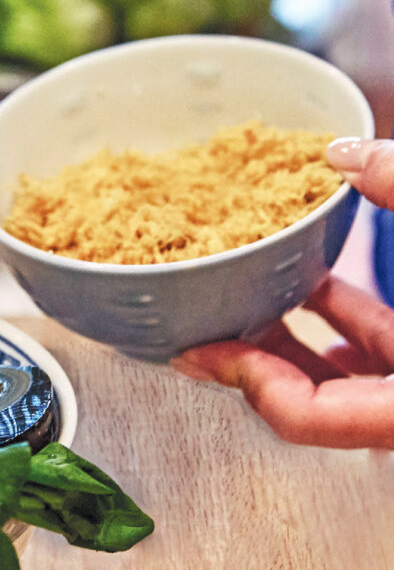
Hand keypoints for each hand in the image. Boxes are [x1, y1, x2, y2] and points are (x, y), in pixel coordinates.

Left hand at [171, 137, 393, 448]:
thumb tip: (345, 152)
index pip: (306, 417)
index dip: (241, 380)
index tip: (194, 351)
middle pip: (312, 399)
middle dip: (251, 356)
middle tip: (202, 325)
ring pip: (344, 378)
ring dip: (293, 334)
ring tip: (248, 291)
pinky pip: (377, 353)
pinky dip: (341, 320)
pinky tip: (317, 282)